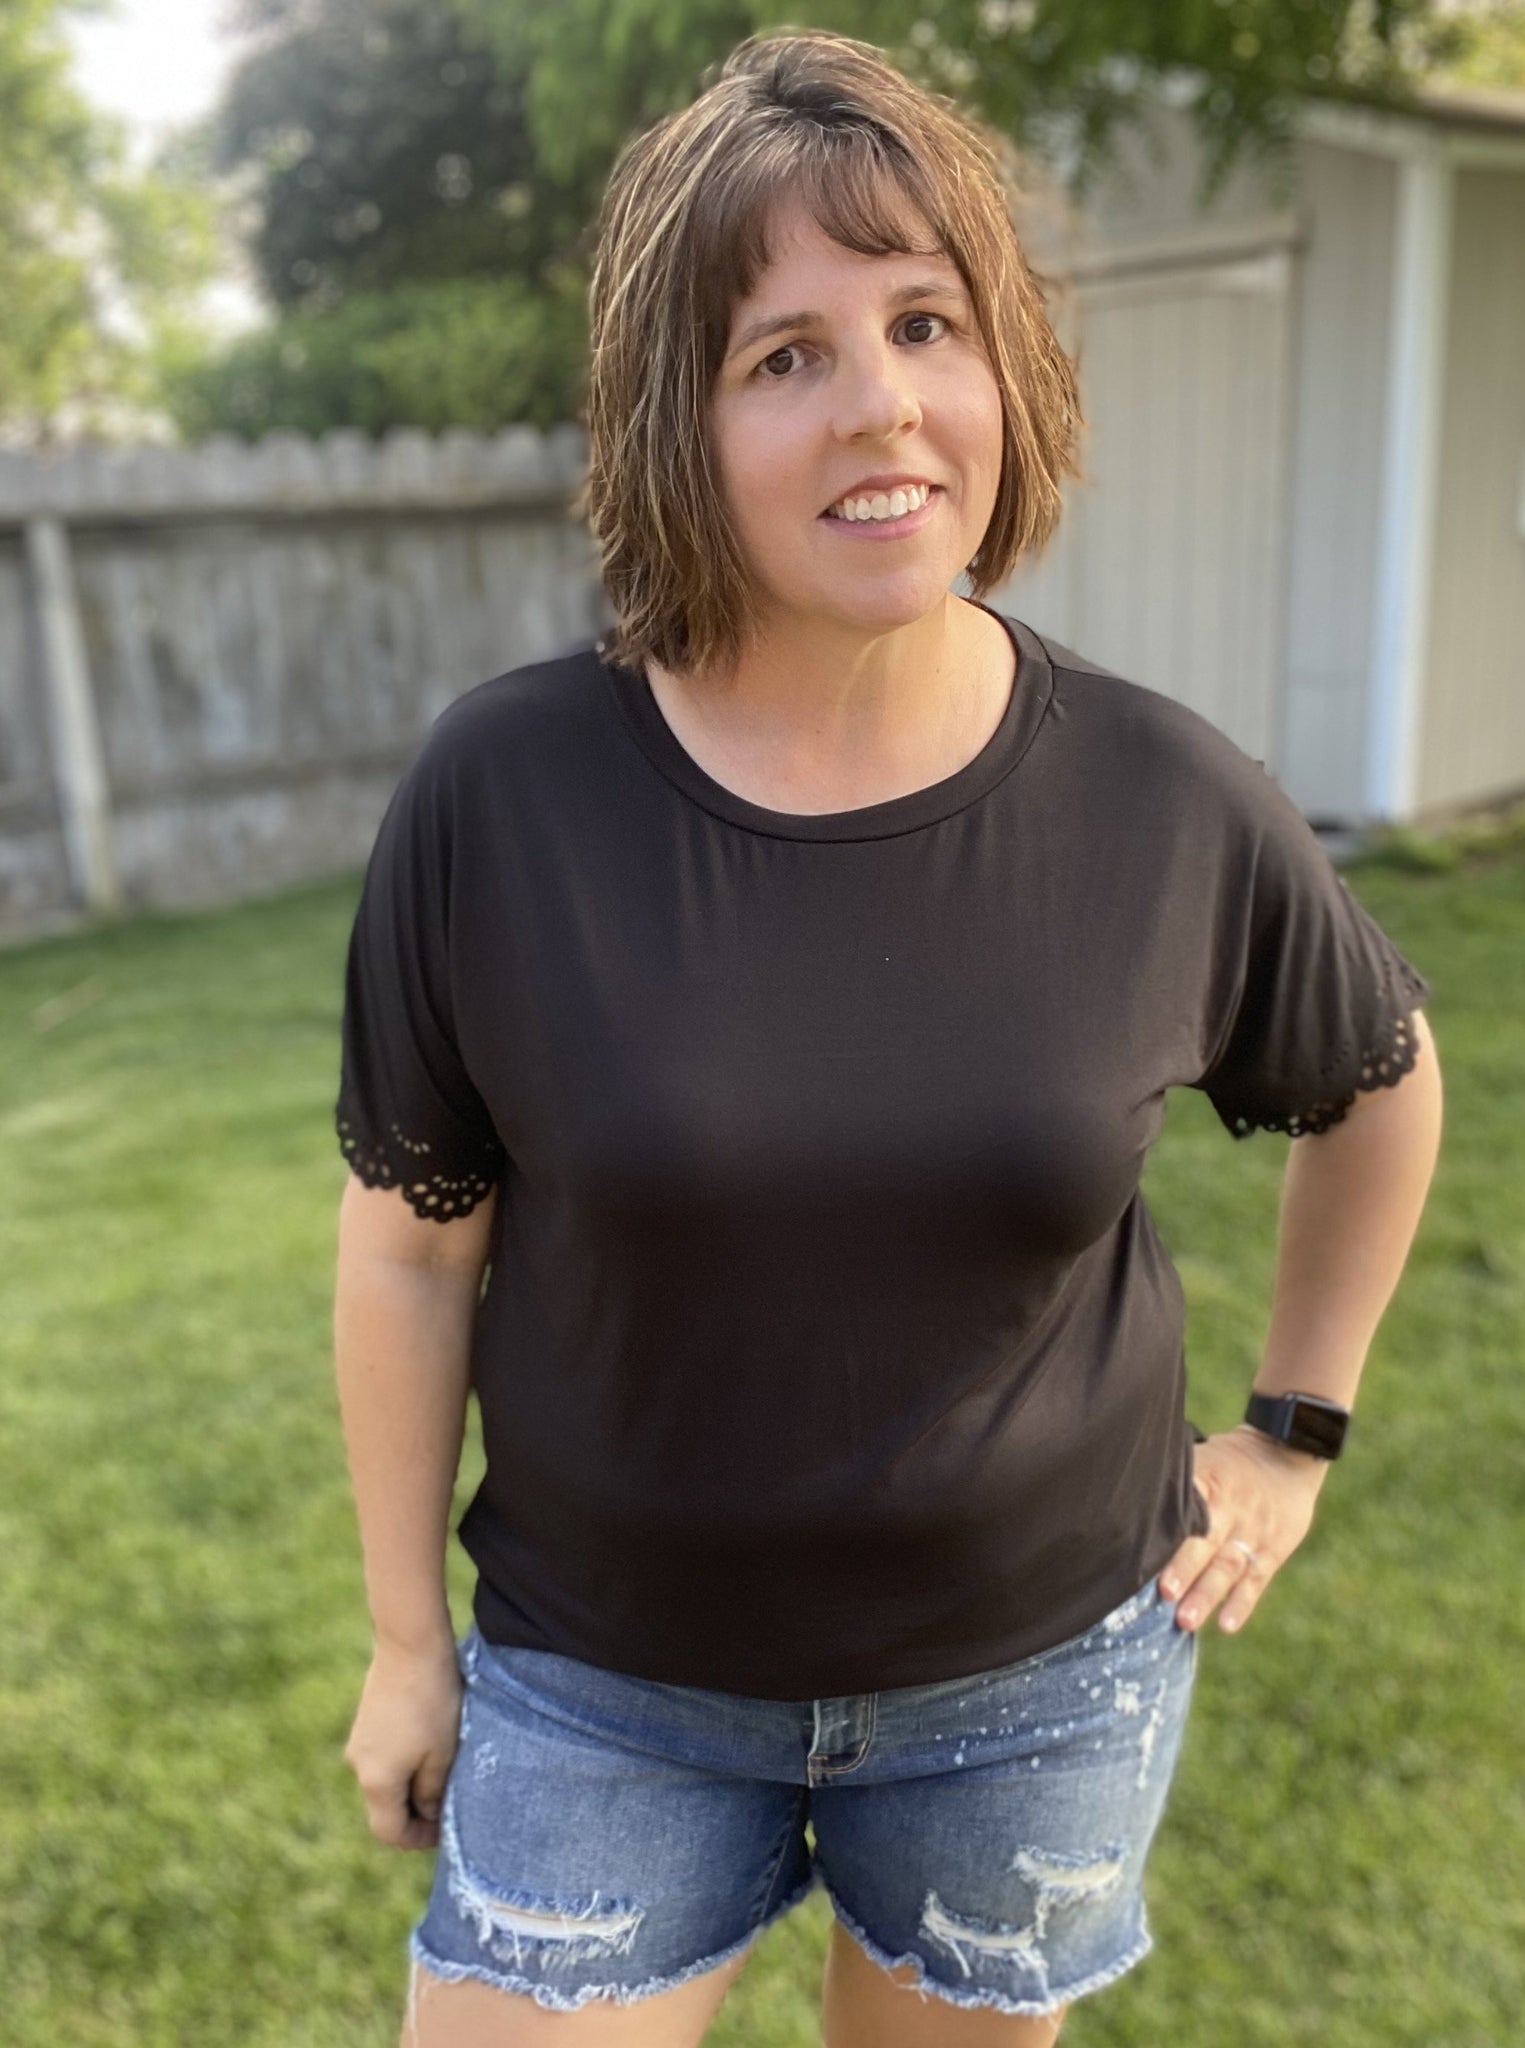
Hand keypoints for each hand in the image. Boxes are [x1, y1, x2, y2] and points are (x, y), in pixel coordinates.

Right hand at [343, 1634, 462, 1850]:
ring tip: (443, 1773)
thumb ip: (433, 1793)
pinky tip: (428, 1747)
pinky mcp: (365, 1722)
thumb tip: (428, 1814)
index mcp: (376, 1782)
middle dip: (416, 1813)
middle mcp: (358, 1766)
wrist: (410, 1645)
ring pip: (384, 1781)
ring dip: (410, 1786)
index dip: (418, 1838)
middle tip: (449, 1803)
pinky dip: (402, 1764)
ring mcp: (358, 1742)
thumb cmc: (432, 1702)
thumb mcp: (442, 1754)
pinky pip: (382, 1757)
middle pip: (384, 1808)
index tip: (446, 1829)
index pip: (390, 1832)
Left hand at [1161, 1425, 1329, 1634]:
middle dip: (1184, 1568)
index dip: (1170, 1529)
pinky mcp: (1272, 1552)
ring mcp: (1253, 1533)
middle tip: (1165, 1594)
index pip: (1187, 1506)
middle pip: (1207, 1541)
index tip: (1144, 1549)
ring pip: (1228, 1567)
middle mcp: (1231, 1510)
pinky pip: (1256, 1580)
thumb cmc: (1228, 1462)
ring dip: (1207, 1595)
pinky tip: (1226, 1626)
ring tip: (1186, 1621)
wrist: (1285, 1455)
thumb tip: (1125, 1495)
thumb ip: (1174, 1480)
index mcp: (1209, 1482)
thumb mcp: (1203, 1456)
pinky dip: (1241, 1604)